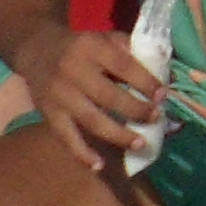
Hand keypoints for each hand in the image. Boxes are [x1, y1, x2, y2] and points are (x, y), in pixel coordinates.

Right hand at [19, 26, 160, 174]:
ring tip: (141, 144)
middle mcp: (73, 71)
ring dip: (118, 135)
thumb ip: (134, 54)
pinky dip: (82, 153)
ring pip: (91, 120)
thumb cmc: (82, 46)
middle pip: (108, 96)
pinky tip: (99, 166)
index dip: (145, 82)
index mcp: (91, 47)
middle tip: (157, 118)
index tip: (163, 95)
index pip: (123, 66)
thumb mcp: (106, 38)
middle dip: (136, 110)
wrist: (36, 48)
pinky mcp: (49, 114)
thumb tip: (169, 77)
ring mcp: (59, 95)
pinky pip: (66, 137)